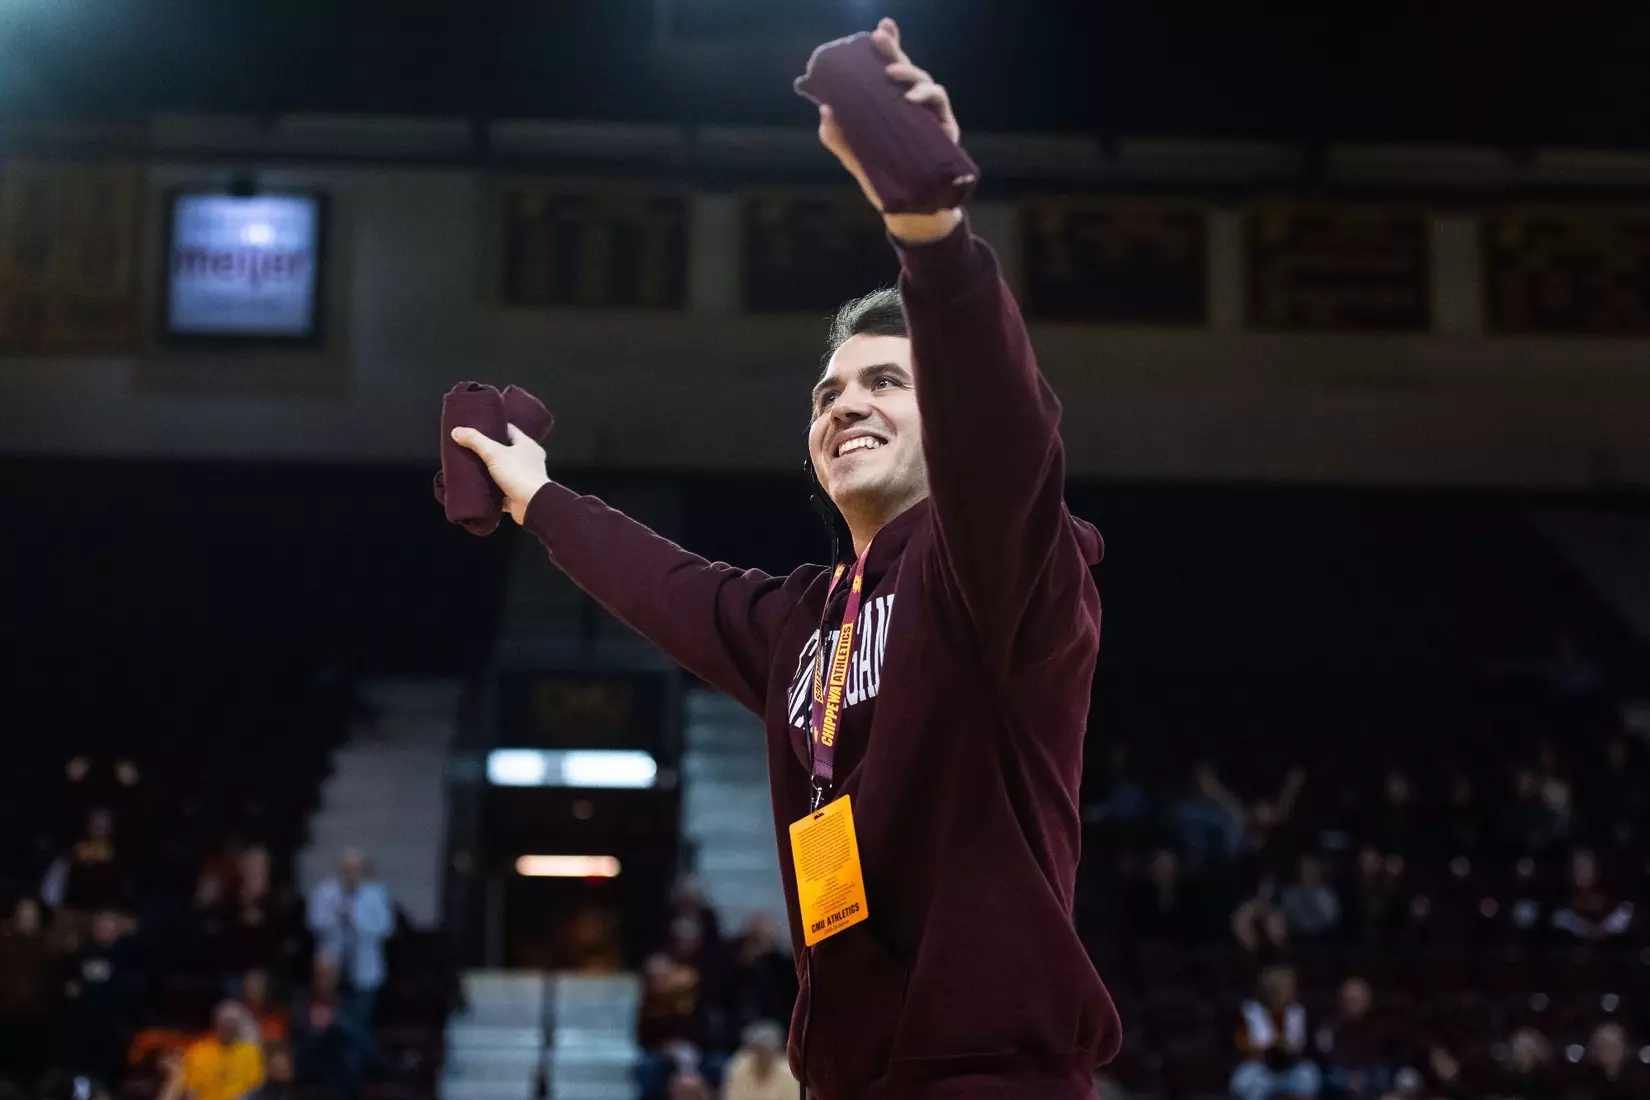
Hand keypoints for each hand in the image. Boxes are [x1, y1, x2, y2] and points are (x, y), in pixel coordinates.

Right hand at [450, 424, 550, 524]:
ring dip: (489, 470)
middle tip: (470, 447)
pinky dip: (491, 489)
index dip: (494, 427)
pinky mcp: (518, 494)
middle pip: (505, 451)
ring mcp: (524, 478)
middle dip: (489, 450)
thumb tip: (457, 431)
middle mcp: (529, 460)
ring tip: (470, 465)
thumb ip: (476, 441)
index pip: (509, 430)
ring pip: (503, 470)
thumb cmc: (519, 474)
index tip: (478, 427)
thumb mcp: (494, 453)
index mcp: (527, 445)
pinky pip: (501, 489)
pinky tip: (477, 486)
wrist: (533, 505)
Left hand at [816, 18, 963, 243]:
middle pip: (908, 71)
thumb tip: (825, 109)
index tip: (880, 28)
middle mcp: (914, 107)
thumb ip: (838, 135)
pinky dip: (927, 97)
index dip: (889, 47)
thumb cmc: (883, 178)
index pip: (890, 72)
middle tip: (881, 39)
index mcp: (893, 106)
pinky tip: (910, 100)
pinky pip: (939, 105)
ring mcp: (931, 117)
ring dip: (911, 75)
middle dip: (896, 51)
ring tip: (892, 77)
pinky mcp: (945, 130)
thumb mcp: (855, 156)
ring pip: (927, 83)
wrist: (908, 210)